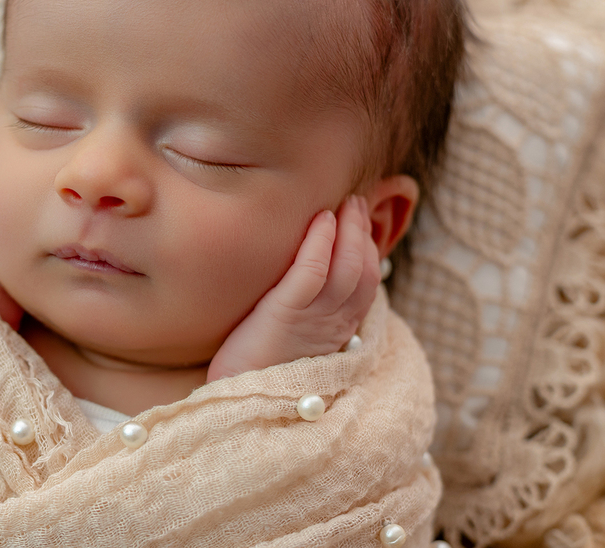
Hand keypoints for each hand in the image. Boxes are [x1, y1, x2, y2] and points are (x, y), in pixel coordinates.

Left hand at [206, 196, 379, 381]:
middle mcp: (334, 325)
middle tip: (356, 203)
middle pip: (363, 271)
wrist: (237, 402)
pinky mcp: (285, 315)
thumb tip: (307, 284)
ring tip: (344, 204)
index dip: (367, 251)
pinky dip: (320, 244)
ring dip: (348, 231)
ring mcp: (314, 320)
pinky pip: (311, 273)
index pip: (366, 285)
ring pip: (346, 268)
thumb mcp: (292, 338)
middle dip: (362, 233)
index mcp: (338, 331)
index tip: (360, 224)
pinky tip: (321, 221)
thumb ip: (305, 313)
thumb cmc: (258, 368)